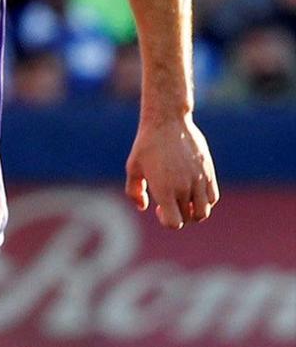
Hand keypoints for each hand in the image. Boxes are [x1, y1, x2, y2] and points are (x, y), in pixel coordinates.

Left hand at [125, 114, 217, 229]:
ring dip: (194, 211)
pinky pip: (213, 197)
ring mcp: (199, 180)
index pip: (175, 223)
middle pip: (189, 218)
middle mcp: (185, 188)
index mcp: (165, 190)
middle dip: (179, 216)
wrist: (168, 122)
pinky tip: (192, 189)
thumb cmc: (146, 145)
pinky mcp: (209, 172)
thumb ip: (135, 192)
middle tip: (168, 202)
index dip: (166, 221)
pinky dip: (204, 200)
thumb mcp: (133, 168)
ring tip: (182, 198)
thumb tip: (145, 207)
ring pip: (204, 211)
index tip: (159, 208)